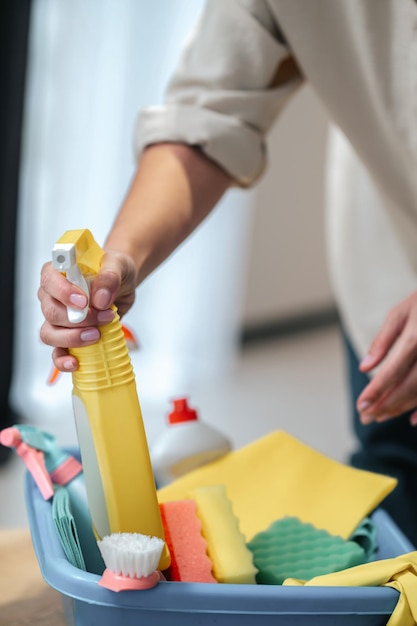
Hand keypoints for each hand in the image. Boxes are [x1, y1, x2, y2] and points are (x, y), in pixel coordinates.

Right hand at [38, 249, 136, 371]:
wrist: (122, 286)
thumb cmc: (114, 271)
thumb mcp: (118, 265)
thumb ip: (109, 277)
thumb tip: (100, 298)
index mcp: (59, 272)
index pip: (50, 281)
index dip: (63, 293)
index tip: (83, 302)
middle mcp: (52, 295)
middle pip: (51, 312)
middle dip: (78, 319)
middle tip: (103, 316)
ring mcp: (57, 318)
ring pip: (50, 333)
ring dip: (72, 338)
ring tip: (96, 335)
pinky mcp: (66, 335)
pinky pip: (57, 351)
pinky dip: (63, 359)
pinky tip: (75, 362)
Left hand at [356, 291, 416, 425]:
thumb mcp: (400, 313)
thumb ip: (383, 341)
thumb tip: (365, 367)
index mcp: (415, 338)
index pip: (392, 372)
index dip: (375, 391)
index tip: (360, 406)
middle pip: (408, 387)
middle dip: (386, 405)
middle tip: (366, 417)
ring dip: (401, 408)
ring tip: (380, 416)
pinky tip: (412, 420)